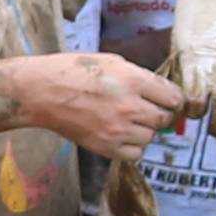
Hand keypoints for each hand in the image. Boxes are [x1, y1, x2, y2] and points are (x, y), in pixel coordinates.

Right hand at [0, 50, 189, 155]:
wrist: (41, 92)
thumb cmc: (73, 71)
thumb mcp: (112, 62)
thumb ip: (140, 77)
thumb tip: (159, 92)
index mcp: (134, 80)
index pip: (174, 97)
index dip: (174, 99)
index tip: (169, 101)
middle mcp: (130, 106)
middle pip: (165, 119)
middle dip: (160, 114)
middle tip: (148, 110)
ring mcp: (117, 129)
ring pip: (150, 137)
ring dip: (144, 130)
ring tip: (127, 121)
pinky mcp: (105, 147)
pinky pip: (134, 154)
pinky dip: (132, 147)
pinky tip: (121, 135)